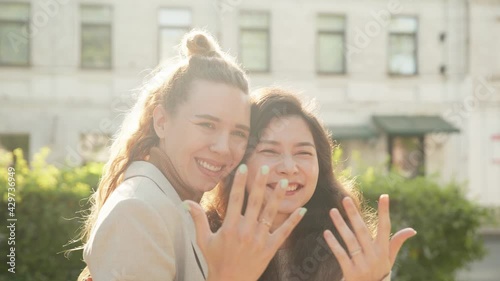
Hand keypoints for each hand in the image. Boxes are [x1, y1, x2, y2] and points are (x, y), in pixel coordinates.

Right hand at [184, 164, 305, 280]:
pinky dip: (293, 221)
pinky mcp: (270, 248)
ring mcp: (259, 239)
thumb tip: (186, 202)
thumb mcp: (203, 240)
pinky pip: (284, 232)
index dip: (240, 182)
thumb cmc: (215, 260)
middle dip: (260, 183)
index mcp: (230, 227)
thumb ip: (198, 219)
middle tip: (265, 167)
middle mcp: (246, 231)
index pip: (236, 199)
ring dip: (277, 196)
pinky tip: (302, 210)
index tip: (244, 167)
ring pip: (270, 213)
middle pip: (254, 201)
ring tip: (283, 182)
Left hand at [323, 195, 415, 280]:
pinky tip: (327, 232)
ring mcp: (362, 265)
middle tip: (345, 199)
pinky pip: (341, 254)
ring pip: (350, 240)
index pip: (386, 228)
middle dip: (354, 214)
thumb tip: (412, 230)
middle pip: (362, 231)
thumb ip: (396, 243)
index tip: (384, 196)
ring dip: (340, 225)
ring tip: (332, 211)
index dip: (385, 212)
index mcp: (383, 251)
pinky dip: (333, 243)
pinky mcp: (351, 272)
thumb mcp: (389, 259)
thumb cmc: (379, 273)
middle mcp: (374, 257)